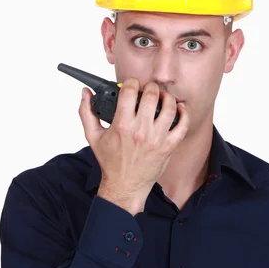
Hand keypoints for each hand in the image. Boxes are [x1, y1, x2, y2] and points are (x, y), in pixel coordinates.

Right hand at [78, 78, 188, 214]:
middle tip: (147, 90)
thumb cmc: (110, 161)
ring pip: (170, 107)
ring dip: (167, 97)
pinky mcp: (168, 146)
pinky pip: (183, 125)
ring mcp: (157, 138)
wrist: (124, 185)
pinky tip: (178, 109)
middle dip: (150, 87)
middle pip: (152, 95)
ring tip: (162, 97)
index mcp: (122, 125)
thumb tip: (85, 93)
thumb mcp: (92, 136)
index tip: (131, 84)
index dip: (131, 82)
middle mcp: (140, 130)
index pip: (130, 91)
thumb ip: (86, 112)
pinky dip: (183, 113)